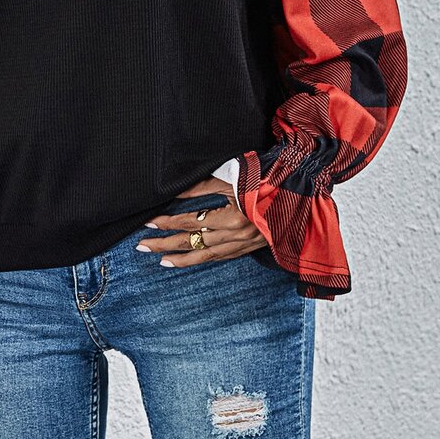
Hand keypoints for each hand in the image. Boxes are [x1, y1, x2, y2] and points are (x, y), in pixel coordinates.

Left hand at [136, 175, 268, 266]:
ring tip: (161, 260)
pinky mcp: (249, 247)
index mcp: (233, 218)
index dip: (168, 223)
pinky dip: (203, 259)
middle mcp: (237, 235)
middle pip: (194, 243)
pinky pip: (221, 257)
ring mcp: (243, 244)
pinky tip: (190, 260)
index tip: (149, 223)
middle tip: (143, 246)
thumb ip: (200, 186)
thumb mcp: (230, 178)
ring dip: (182, 259)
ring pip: (206, 255)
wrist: (296, 192)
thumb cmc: (262, 179)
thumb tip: (173, 192)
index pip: (191, 222)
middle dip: (166, 245)